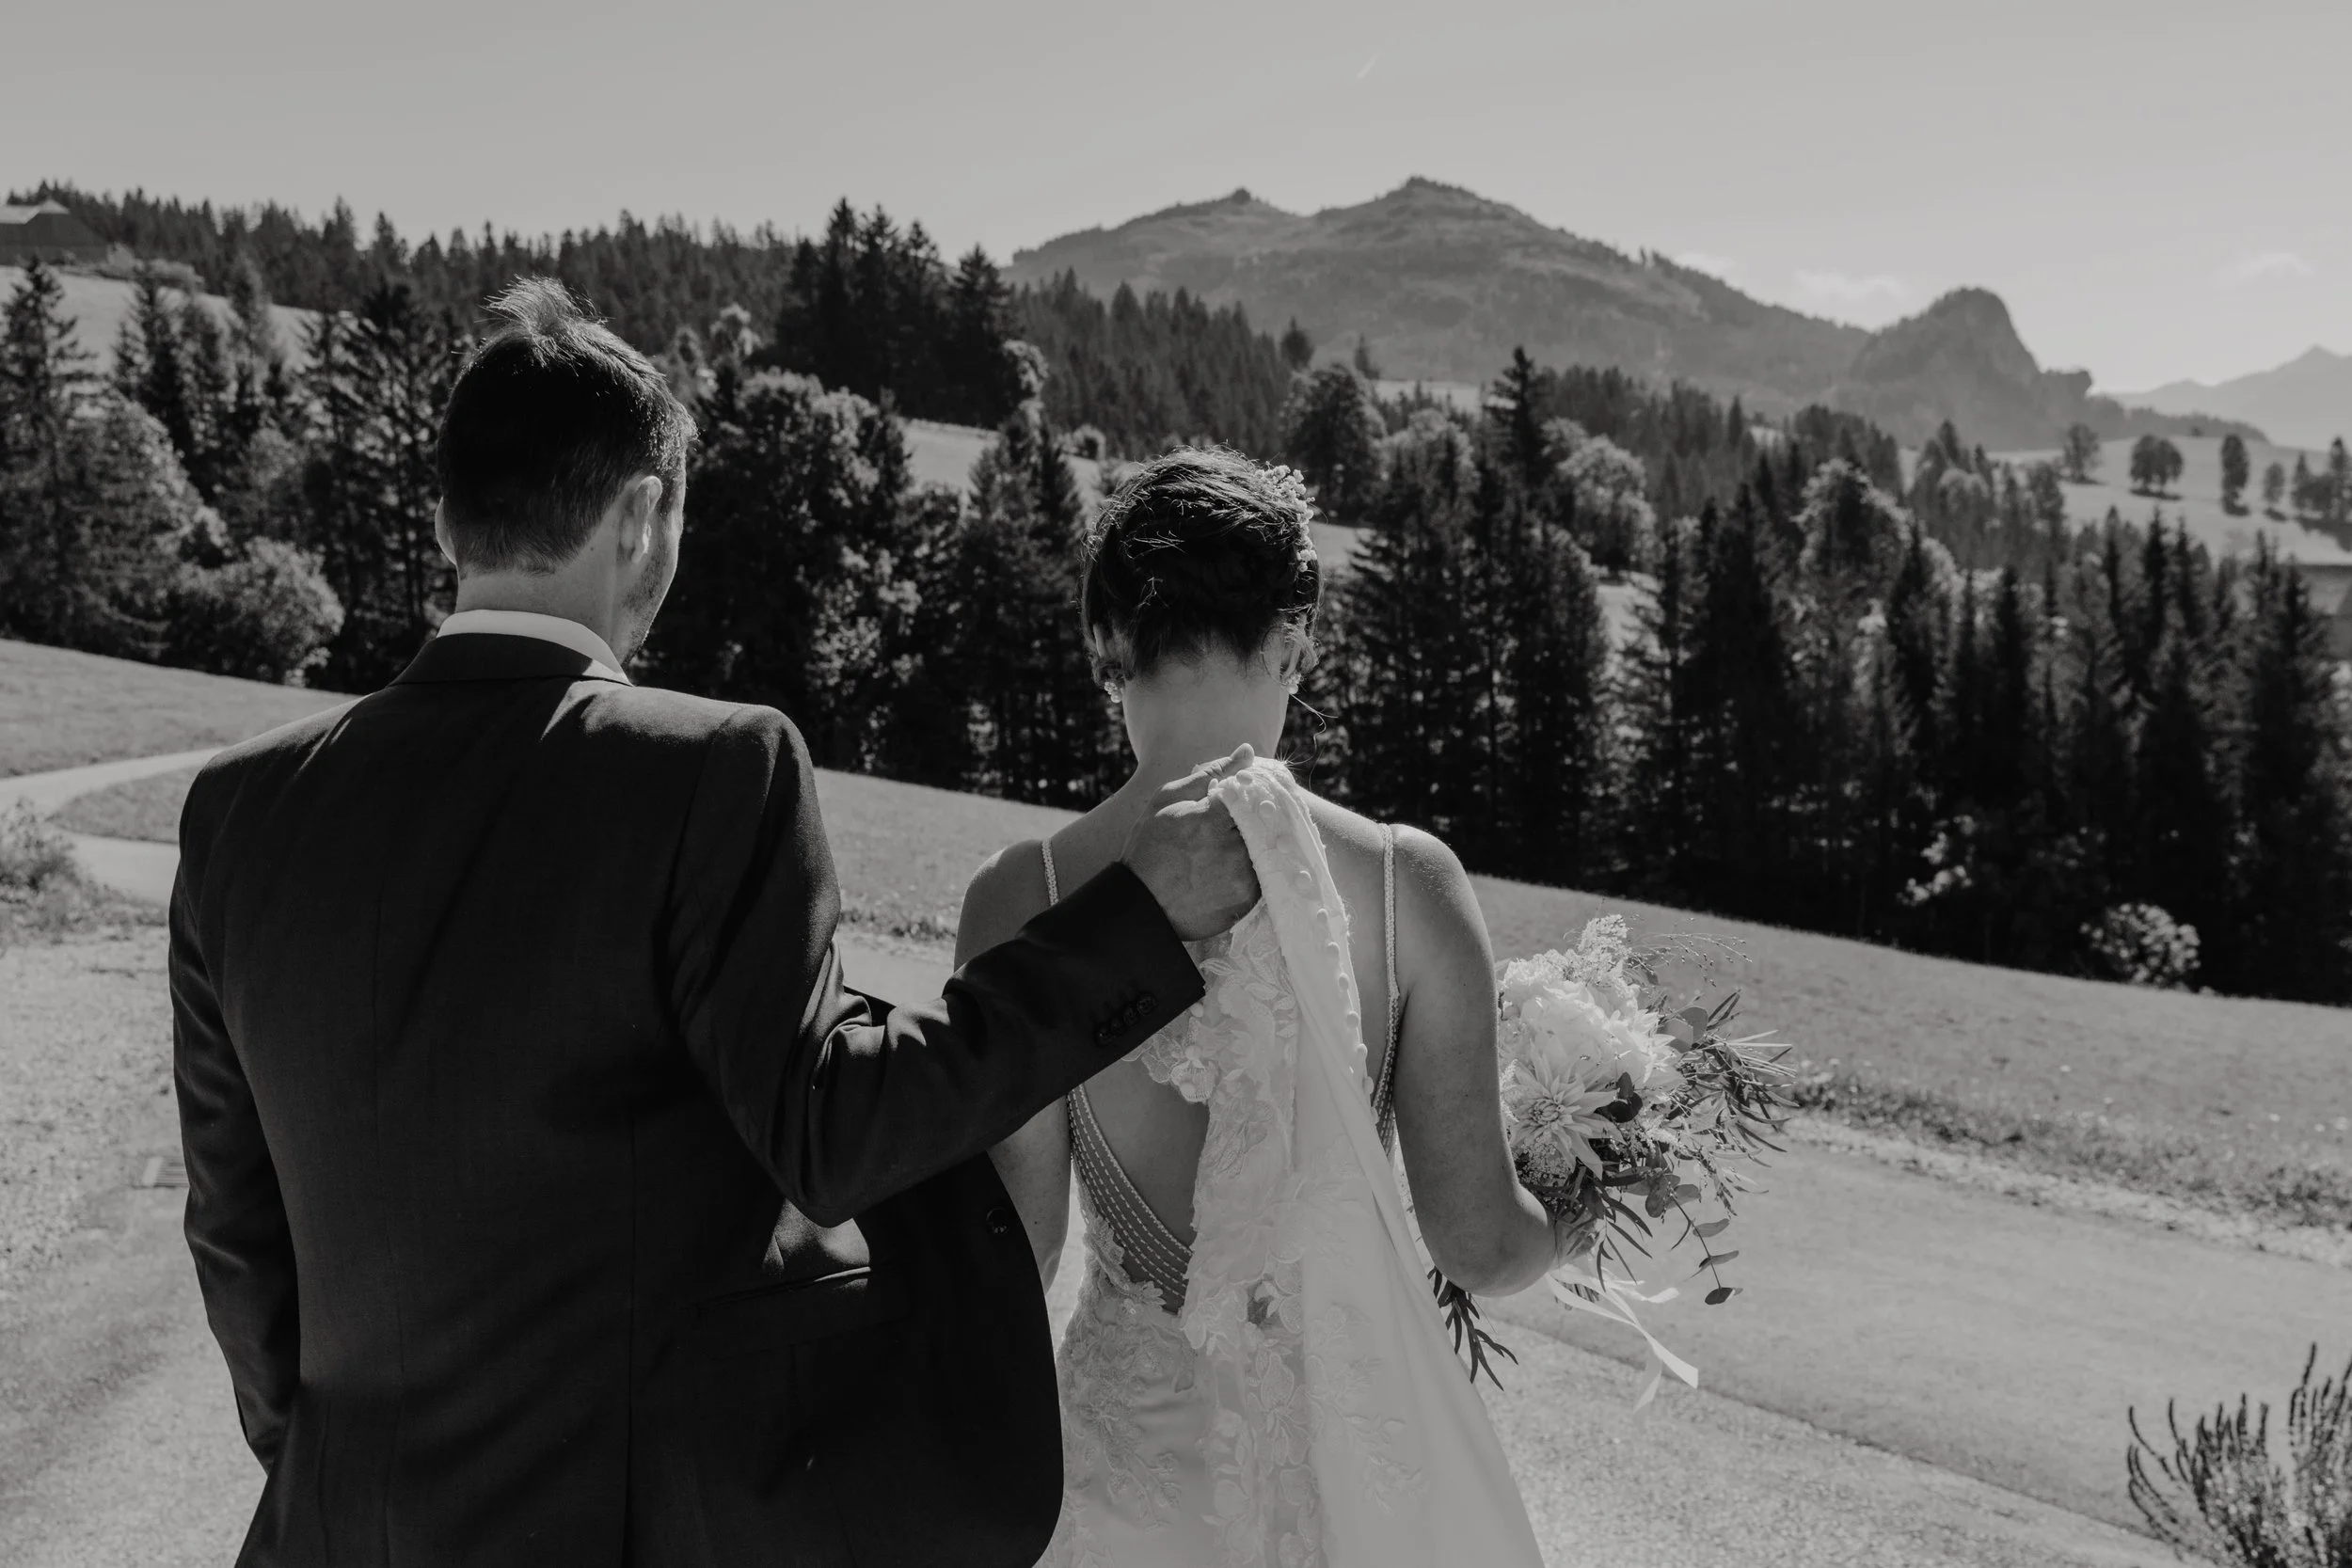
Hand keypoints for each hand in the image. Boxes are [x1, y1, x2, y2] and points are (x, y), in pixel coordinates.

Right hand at [1120, 745, 1259, 941]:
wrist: (1141, 904)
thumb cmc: (1150, 846)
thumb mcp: (1169, 800)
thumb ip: (1210, 773)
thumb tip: (1247, 751)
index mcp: (1213, 819)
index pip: (1254, 794)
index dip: (1248, 794)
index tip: (1239, 799)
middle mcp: (1233, 849)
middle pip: (1264, 822)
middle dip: (1253, 820)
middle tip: (1231, 827)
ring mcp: (1242, 878)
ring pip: (1267, 850)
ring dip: (1256, 845)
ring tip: (1226, 850)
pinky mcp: (1247, 901)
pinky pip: (1265, 877)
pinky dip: (1254, 869)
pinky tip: (1229, 869)